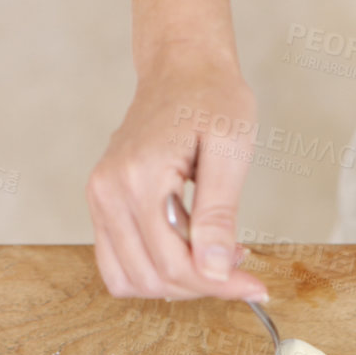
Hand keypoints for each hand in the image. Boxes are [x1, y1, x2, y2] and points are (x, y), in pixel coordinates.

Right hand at [86, 55, 268, 301]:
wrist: (181, 68)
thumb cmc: (210, 98)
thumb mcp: (230, 150)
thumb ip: (219, 214)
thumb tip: (212, 270)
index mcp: (138, 178)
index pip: (175, 263)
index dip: (219, 285)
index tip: (255, 286)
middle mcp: (108, 192)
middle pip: (152, 278)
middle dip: (201, 285)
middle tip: (238, 265)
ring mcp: (99, 199)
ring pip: (130, 280)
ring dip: (176, 284)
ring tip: (212, 254)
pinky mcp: (101, 204)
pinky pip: (118, 264)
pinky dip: (154, 271)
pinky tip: (188, 250)